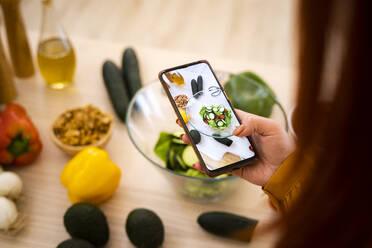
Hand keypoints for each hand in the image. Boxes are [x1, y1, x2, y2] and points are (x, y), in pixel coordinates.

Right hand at [177, 109, 295, 185]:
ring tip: (185, 138)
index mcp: (243, 124)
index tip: (195, 107)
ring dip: (197, 143)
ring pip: (211, 147)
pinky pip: (217, 166)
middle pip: (212, 131)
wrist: (287, 169)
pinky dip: (206, 165)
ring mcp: (233, 152)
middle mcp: (235, 137)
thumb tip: (236, 130)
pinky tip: (197, 162)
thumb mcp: (270, 127)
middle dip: (196, 126)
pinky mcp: (233, 166)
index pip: (223, 115)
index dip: (209, 111)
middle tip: (182, 122)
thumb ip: (253, 123)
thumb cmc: (282, 144)